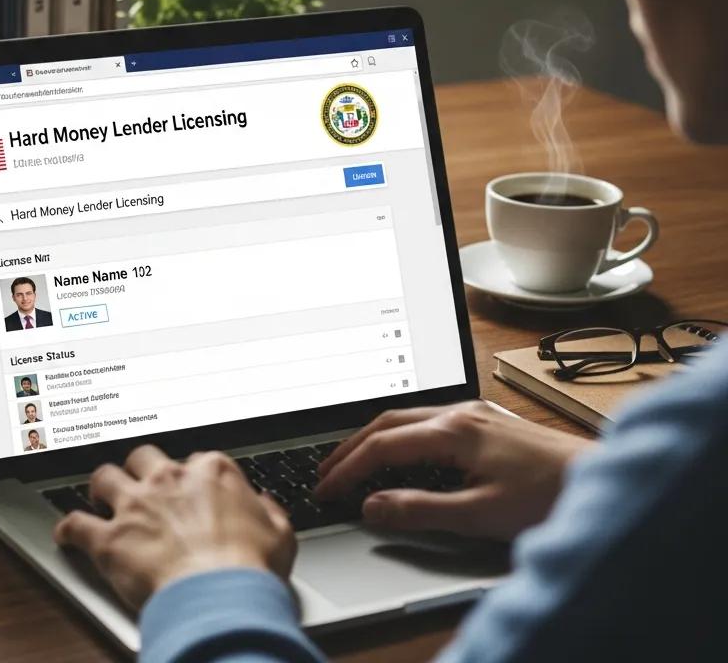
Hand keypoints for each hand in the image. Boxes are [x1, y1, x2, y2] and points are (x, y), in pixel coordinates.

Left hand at [54, 444, 295, 610]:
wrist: (221, 599)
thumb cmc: (251, 569)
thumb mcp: (279, 533)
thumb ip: (269, 511)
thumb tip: (265, 504)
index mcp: (210, 471)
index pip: (193, 460)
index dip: (188, 476)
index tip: (187, 489)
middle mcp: (169, 479)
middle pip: (143, 457)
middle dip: (140, 469)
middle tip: (140, 484)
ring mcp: (136, 505)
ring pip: (104, 477)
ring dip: (100, 488)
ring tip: (99, 496)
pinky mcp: (110, 539)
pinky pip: (76, 525)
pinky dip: (69, 530)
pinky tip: (66, 534)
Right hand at [314, 401, 589, 540]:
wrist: (601, 478)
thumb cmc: (548, 497)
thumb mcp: (479, 514)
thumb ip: (420, 510)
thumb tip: (373, 506)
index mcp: (452, 430)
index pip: (382, 445)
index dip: (347, 468)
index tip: (326, 489)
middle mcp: (459, 413)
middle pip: (387, 422)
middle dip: (351, 446)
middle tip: (325, 471)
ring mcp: (473, 413)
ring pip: (407, 417)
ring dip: (374, 438)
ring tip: (353, 462)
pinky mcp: (486, 421)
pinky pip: (428, 420)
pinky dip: (401, 435)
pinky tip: (403, 452)